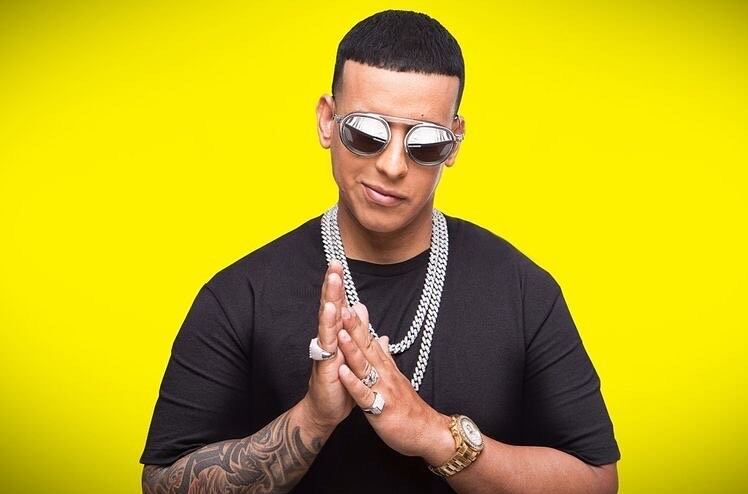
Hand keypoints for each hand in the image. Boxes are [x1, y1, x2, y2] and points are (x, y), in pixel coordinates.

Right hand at [300, 261, 355, 433]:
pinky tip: (331, 312)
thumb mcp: (351, 351)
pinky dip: (329, 327)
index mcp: (337, 335)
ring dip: (330, 299)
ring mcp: (325, 350)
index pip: (338, 305)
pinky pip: (327, 343)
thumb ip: (356, 329)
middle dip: (332, 285)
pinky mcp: (324, 364)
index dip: (339, 286)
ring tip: (333, 280)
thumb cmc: (339, 382)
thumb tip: (360, 306)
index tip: (340, 264)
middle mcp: (329, 339)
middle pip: (330, 306)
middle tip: (334, 263)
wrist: (327, 410)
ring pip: (327, 320)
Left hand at [336, 303, 453, 462]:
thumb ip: (387, 357)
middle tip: (342, 305)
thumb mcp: (397, 377)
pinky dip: (353, 383)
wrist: (427, 432)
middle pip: (367, 346)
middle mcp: (384, 373)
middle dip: (354, 327)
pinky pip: (364, 394)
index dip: (358, 323)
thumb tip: (384, 337)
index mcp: (385, 367)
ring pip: (365, 366)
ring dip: (352, 349)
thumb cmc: (409, 407)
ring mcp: (383, 389)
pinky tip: (342, 371)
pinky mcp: (380, 408)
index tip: (347, 304)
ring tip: (340, 331)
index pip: (370, 340)